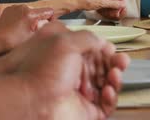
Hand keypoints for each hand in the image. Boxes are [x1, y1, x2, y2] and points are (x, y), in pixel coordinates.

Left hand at [0, 5, 53, 49]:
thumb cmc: (14, 42)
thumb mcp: (33, 37)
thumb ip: (44, 28)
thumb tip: (50, 24)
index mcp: (31, 14)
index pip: (49, 11)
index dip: (50, 18)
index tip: (46, 26)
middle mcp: (24, 7)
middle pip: (38, 11)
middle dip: (38, 19)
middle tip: (32, 31)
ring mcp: (15, 7)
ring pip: (28, 11)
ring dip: (28, 18)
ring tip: (22, 29)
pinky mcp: (9, 9)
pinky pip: (19, 11)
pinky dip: (20, 17)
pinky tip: (16, 26)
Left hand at [0, 22, 128, 118]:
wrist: (27, 99)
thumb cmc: (40, 69)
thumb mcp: (65, 41)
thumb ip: (88, 38)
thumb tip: (103, 42)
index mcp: (66, 54)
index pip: (92, 51)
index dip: (105, 50)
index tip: (112, 49)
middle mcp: (72, 73)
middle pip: (102, 68)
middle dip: (115, 63)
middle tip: (122, 61)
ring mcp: (78, 93)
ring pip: (106, 85)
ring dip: (115, 78)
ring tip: (115, 74)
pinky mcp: (85, 110)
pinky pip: (105, 105)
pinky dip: (111, 97)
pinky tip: (108, 90)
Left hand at [73, 0, 126, 19]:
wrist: (76, 3)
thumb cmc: (86, 0)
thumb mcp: (102, 3)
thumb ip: (113, 4)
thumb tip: (122, 4)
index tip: (122, 4)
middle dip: (117, 1)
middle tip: (118, 9)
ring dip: (112, 3)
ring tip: (113, 10)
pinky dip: (108, 3)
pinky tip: (108, 9)